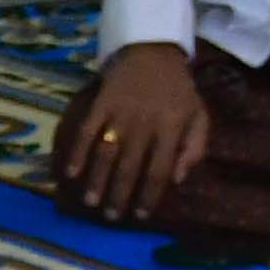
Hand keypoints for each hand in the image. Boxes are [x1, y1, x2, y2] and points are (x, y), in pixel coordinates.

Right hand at [60, 42, 213, 222]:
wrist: (154, 52)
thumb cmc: (178, 90)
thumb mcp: (199, 115)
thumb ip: (195, 146)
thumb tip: (178, 179)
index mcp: (172, 128)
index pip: (159, 170)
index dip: (149, 195)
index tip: (140, 215)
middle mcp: (145, 124)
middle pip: (130, 167)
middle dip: (120, 196)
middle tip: (111, 217)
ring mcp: (120, 114)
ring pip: (107, 154)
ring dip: (97, 180)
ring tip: (90, 202)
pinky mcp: (100, 104)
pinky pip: (86, 132)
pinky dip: (77, 152)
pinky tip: (70, 172)